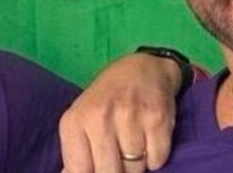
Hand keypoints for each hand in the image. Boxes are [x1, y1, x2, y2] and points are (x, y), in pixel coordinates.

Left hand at [59, 53, 181, 172]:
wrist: (142, 69)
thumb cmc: (106, 101)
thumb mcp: (81, 120)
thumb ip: (75, 153)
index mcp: (75, 121)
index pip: (79, 171)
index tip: (100, 169)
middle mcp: (100, 118)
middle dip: (115, 172)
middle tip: (117, 160)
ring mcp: (129, 117)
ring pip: (134, 170)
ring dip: (136, 165)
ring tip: (133, 146)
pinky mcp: (157, 119)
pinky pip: (157, 160)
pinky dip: (155, 158)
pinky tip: (148, 140)